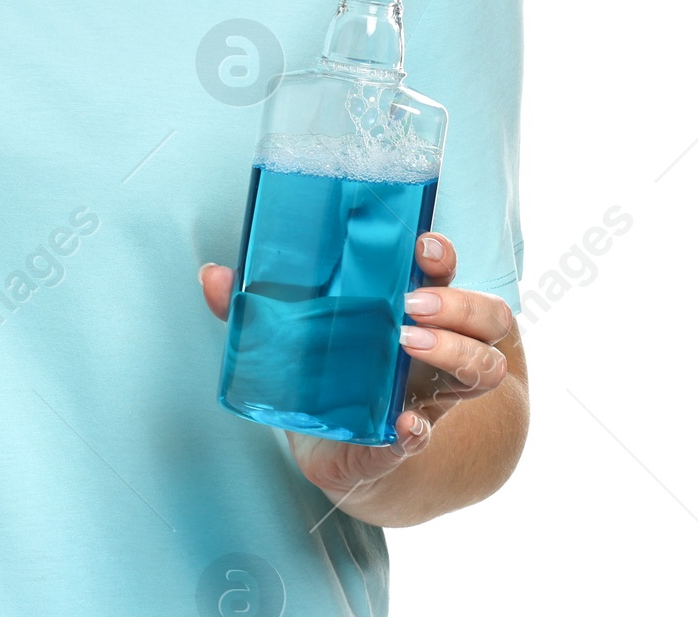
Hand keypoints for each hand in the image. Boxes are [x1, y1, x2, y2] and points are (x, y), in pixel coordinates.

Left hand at [199, 233, 513, 507]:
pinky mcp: (409, 439)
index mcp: (412, 307)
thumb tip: (212, 275)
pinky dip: (416, 432)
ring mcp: (436, 394)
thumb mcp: (301, 332)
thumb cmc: (334, 373)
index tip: (421, 245)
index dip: (441, 254)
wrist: (357, 452)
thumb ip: (257, 306)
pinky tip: (404, 425)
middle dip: (457, 303)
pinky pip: (429, 435)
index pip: (445, 270)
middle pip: (485, 315)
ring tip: (409, 342)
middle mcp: (438, 347)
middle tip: (410, 302)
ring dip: (456, 352)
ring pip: (483, 367)